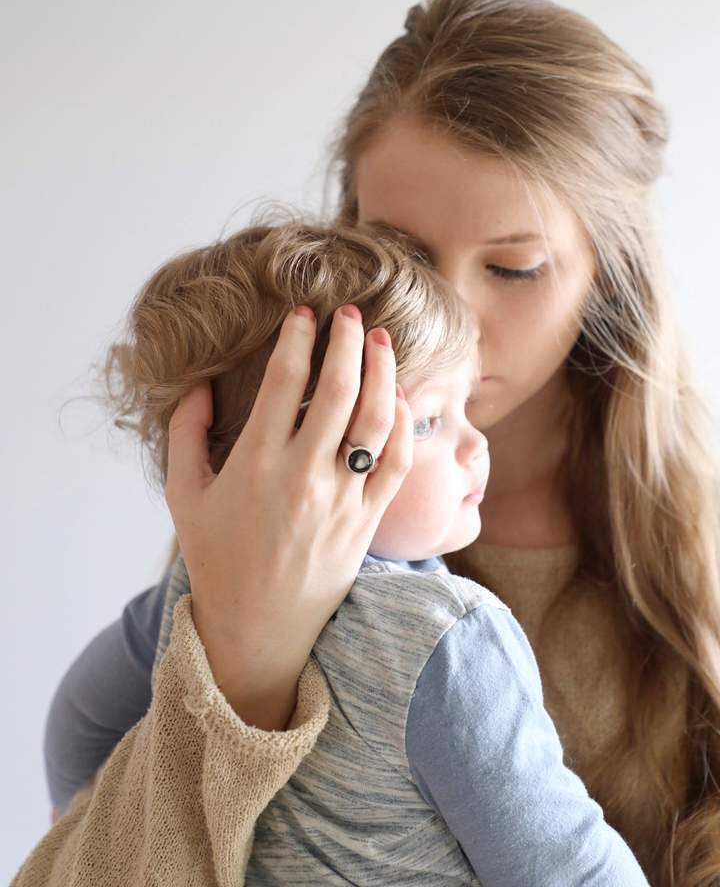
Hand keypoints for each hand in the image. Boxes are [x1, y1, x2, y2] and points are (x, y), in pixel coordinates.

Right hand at [164, 304, 412, 728]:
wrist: (258, 628)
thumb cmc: (217, 558)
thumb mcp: (184, 495)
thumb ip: (185, 434)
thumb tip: (199, 383)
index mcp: (256, 464)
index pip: (285, 382)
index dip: (298, 338)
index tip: (303, 313)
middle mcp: (304, 476)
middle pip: (339, 391)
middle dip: (346, 341)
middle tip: (347, 312)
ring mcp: (342, 498)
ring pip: (376, 421)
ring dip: (383, 372)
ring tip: (379, 339)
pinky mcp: (368, 519)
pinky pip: (397, 463)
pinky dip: (403, 424)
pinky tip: (398, 396)